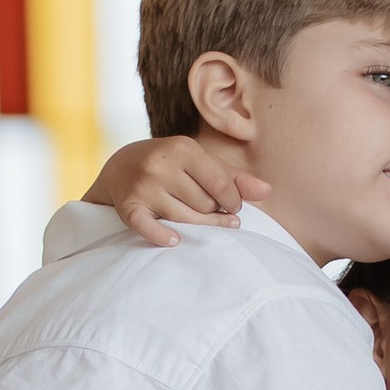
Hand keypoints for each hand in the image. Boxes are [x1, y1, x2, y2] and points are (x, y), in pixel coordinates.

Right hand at [82, 135, 270, 244]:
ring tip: (199, 223)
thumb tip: (268, 191)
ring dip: (196, 226)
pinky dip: (162, 236)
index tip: (232, 207)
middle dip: (212, 212)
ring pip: (184, 219)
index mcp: (182, 148)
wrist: (121, 166)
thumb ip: (233, 178)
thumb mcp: (200, 163)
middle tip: (208, 211)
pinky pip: (148, 227)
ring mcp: (143, 187)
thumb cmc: (172, 165)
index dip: (232, 201)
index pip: (220, 184)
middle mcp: (161, 165)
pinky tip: (175, 241)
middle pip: (203, 204)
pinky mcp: (129, 207)